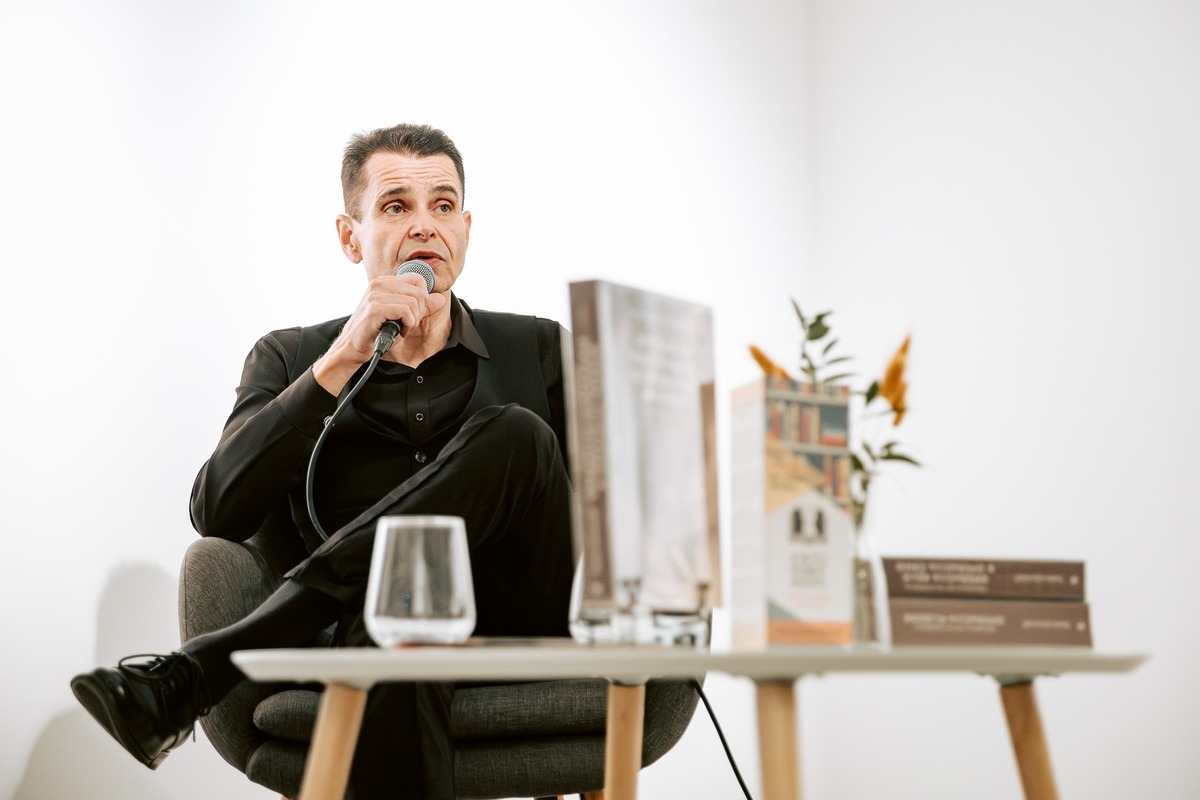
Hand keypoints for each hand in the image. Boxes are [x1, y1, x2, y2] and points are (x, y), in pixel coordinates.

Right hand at [312, 273, 448, 394]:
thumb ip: (422, 307)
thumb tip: (440, 299)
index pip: (418, 280)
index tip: (412, 314)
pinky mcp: (374, 308)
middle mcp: (379, 283)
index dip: (422, 299)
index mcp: (385, 281)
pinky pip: (406, 312)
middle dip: (418, 313)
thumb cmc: (377, 332)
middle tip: (406, 325)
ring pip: (414, 302)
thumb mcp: (403, 317)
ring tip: (400, 329)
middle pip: (419, 292)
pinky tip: (398, 332)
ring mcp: (375, 294)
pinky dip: (407, 325)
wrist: (353, 348)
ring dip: (412, 321)